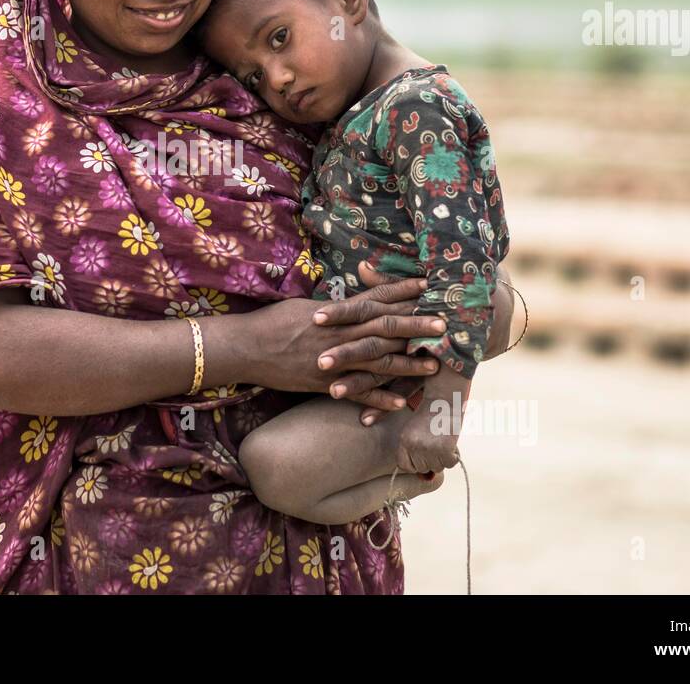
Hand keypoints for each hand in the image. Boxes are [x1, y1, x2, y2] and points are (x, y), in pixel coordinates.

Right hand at [241, 277, 444, 408]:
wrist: (245, 348)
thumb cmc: (272, 323)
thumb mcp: (304, 307)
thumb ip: (334, 309)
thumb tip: (354, 305)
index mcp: (335, 312)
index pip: (375, 298)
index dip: (402, 291)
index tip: (427, 285)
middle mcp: (338, 333)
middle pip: (384, 327)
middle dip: (416, 325)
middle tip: (445, 324)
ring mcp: (332, 359)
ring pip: (376, 360)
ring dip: (406, 363)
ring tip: (433, 365)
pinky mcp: (323, 383)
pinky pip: (356, 392)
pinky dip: (378, 398)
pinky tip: (401, 403)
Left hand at [396, 363, 468, 471]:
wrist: (446, 395)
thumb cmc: (431, 412)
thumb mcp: (414, 428)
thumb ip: (412, 450)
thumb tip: (425, 476)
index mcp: (404, 440)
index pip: (405, 466)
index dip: (415, 461)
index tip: (422, 452)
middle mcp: (414, 446)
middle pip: (422, 468)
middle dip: (430, 458)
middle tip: (435, 441)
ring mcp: (429, 448)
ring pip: (437, 466)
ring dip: (442, 457)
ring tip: (442, 439)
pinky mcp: (445, 448)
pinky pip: (450, 463)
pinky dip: (453, 455)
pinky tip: (450, 441)